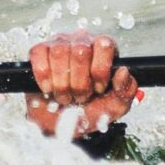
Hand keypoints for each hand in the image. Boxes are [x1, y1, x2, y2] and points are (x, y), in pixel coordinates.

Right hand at [25, 31, 139, 137]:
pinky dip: (44, 78)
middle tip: (80, 97)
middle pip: (81, 51)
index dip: (100, 70)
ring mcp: (59, 43)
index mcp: (104, 50)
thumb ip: (126, 91)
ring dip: (62, 83)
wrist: (60, 123)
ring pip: (59, 53)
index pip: (104, 45)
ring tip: (65, 96)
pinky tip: (48, 89)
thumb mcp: (114, 106)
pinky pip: (39, 55)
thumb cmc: (89, 110)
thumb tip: (123, 71)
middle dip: (80, 82)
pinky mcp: (38, 51)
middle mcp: (82, 41)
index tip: (98, 89)